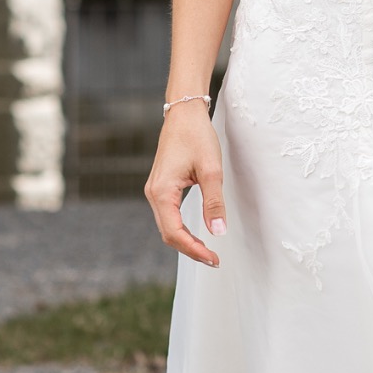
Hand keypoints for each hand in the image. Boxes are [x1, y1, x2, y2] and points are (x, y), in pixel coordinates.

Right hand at [144, 104, 226, 264]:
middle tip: (214, 259)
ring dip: (186, 241)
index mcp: (162, 191)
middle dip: (190, 249)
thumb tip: (218, 232)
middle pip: (168, 233)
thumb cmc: (197, 136)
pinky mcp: (161, 187)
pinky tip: (197, 233)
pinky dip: (182, 228)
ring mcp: (155, 190)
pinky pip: (168, 215)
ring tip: (208, 251)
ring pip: (167, 226)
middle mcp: (154, 193)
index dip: (194, 249)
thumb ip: (214, 202)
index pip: (174, 232)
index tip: (214, 258)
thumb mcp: (211, 169)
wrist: (184, 112)